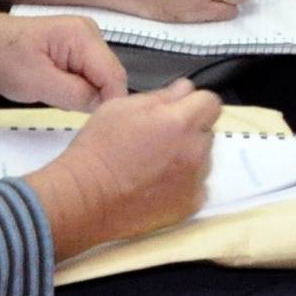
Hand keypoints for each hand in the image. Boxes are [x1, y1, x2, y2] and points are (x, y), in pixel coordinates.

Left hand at [0, 8, 126, 108]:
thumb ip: (76, 95)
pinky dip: (78, 88)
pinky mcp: (76, 48)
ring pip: (101, 77)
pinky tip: (60, 92)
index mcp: (82, 36)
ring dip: (86, 94)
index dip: (109, 103)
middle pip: (111, 76)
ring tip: (60, 99)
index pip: (114, 76)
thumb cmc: (0, 57)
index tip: (99, 125)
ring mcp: (84, 39)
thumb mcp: (37, 83)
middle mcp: (89, 33)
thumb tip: (102, 105)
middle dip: (97, 98)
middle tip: (73, 114)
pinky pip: (89, 74)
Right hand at [28, 84, 220, 258]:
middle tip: (159, 138)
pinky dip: (184, 184)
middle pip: (206, 131)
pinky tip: (160, 184)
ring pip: (203, 159)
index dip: (194, 103)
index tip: (179, 110)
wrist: (85, 196)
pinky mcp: (189, 205)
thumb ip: (161, 95)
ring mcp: (195, 181)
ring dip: (188, 157)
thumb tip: (184, 90)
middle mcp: (194, 151)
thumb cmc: (98, 149)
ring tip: (155, 164)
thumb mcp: (122, 106)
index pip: (211, 102)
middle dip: (190, 129)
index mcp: (180, 121)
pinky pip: (198, 187)